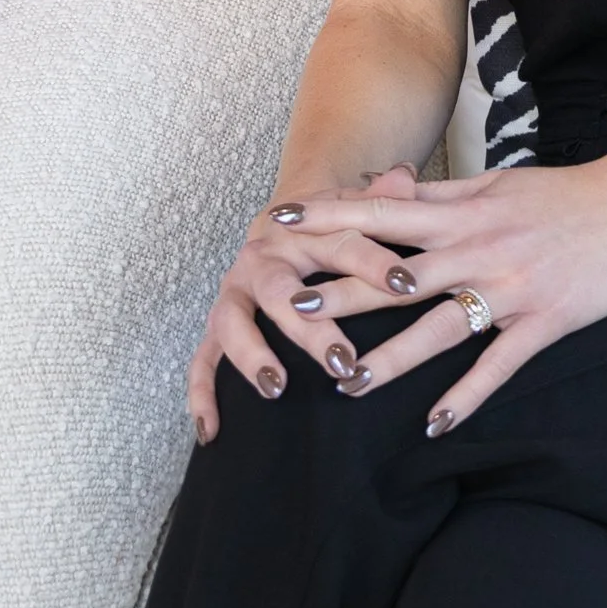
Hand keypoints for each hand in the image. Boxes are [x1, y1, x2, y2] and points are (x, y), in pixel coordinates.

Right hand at [188, 167, 433, 432]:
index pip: (342, 245)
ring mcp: (234, 293)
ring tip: (278, 388)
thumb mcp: (357, 209)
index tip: (406, 286)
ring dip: (252, 356)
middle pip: (282, 293)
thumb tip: (404, 177)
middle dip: (311, 330)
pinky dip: (202, 393)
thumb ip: (382, 199)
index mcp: (304, 231)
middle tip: (344, 362)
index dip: (375, 263)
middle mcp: (263, 260)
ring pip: (232, 323)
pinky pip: (201, 360)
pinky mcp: (214, 325)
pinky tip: (212, 430)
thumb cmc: (332, 226)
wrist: (283, 219)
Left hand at [240, 161, 606, 437]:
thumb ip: (439, 193)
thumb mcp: (494, 184)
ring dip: (392, 358)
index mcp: (461, 211)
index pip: (381, 212)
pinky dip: (467, 395)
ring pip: (439, 328)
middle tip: (284, 312)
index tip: (279, 223)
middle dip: (340, 293)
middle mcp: (477, 248)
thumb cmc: (560, 194)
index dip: (329, 217)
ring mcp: (509, 288)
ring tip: (346, 385)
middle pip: (396, 275)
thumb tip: (386, 188)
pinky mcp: (544, 322)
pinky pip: (498, 364)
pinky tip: (435, 423)